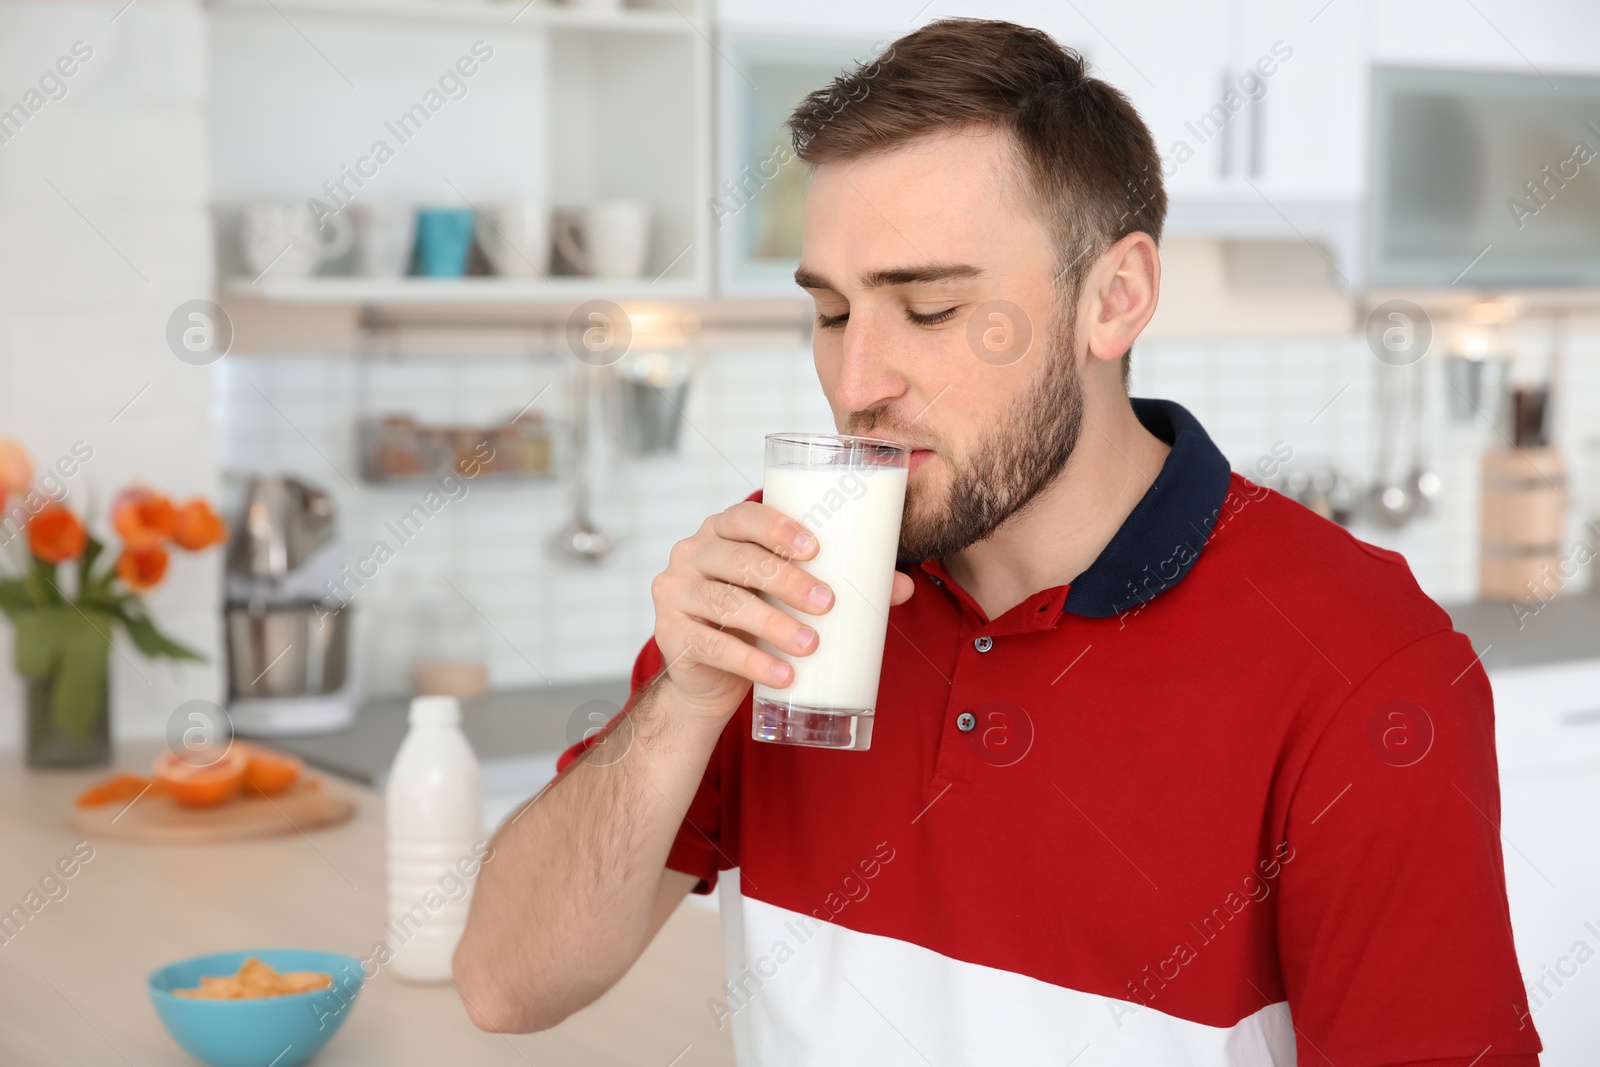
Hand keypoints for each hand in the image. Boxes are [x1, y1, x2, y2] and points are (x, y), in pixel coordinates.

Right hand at [649, 500, 914, 721]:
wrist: (709, 674)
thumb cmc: (757, 616)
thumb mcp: (790, 595)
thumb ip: (839, 583)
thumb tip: (903, 587)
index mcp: (722, 531)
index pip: (743, 516)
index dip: (777, 527)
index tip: (815, 549)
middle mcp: (692, 554)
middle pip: (738, 560)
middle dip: (786, 581)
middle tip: (827, 604)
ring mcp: (676, 593)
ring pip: (726, 604)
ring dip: (773, 624)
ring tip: (811, 645)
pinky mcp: (671, 635)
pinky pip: (712, 646)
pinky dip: (751, 662)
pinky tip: (782, 675)